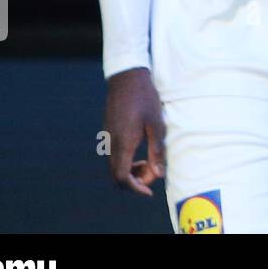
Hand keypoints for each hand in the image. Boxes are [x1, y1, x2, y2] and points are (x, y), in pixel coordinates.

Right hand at [104, 67, 165, 195]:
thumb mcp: (157, 123)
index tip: (150, 191)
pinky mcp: (109, 132)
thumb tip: (159, 173)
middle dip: (134, 181)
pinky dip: (126, 161)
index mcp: (124, 143)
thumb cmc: (145, 98)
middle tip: (153, 174)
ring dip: (130, 171)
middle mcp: (112, 143)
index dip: (135, 188)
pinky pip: (114, 155)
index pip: (122, 177)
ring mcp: (108, 137)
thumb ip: (157, 150)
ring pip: (114, 166)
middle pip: (116, 175)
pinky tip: (140, 151)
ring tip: (149, 162)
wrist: (127, 77)